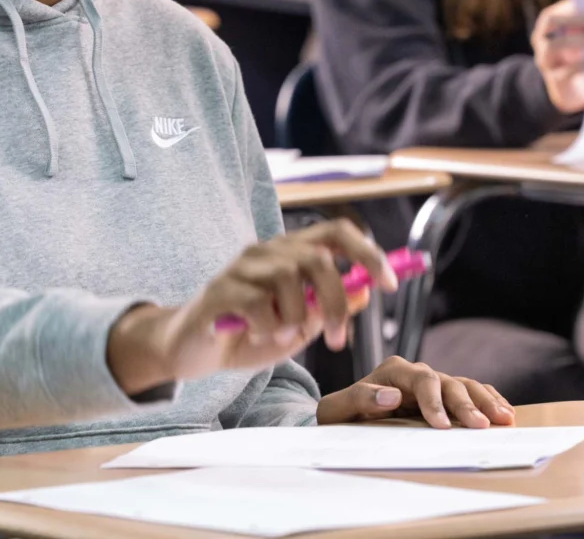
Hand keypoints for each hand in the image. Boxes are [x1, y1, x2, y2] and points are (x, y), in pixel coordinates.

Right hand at [107, 220, 395, 394]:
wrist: (193, 351)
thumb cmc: (247, 335)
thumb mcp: (297, 328)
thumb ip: (327, 310)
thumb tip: (365, 292)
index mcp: (290, 253)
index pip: (336, 233)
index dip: (367, 254)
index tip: (390, 284)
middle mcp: (267, 251)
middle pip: (317, 258)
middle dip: (335, 302)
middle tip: (337, 340)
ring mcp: (241, 267)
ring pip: (289, 280)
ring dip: (295, 319)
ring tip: (282, 337)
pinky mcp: (219, 290)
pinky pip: (258, 303)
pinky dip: (267, 327)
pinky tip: (257, 334)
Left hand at [316, 356, 515, 428]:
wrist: (343, 417)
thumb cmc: (340, 414)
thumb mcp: (337, 409)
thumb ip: (360, 399)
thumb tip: (391, 396)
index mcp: (394, 370)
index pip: (422, 379)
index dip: (434, 401)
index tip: (441, 425)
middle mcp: (416, 373)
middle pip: (448, 382)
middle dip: (466, 404)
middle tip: (481, 426)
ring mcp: (432, 383)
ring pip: (464, 386)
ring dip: (484, 402)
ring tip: (504, 418)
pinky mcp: (442, 396)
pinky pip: (469, 392)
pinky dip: (487, 400)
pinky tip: (504, 412)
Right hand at [530, 0, 583, 114]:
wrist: (574, 91)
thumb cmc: (580, 56)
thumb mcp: (580, 38)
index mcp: (545, 28)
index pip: (551, 13)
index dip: (570, 7)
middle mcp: (540, 43)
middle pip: (551, 22)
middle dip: (579, 19)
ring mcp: (545, 62)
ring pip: (555, 45)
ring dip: (582, 38)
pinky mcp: (556, 80)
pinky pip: (572, 68)